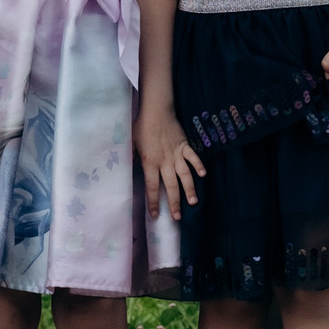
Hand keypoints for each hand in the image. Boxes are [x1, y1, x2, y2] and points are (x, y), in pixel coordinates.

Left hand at [138, 104, 204, 219]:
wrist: (156, 110)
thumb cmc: (141, 127)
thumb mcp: (131, 143)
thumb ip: (131, 158)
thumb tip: (125, 170)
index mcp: (150, 162)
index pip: (151, 187)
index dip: (153, 202)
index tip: (155, 215)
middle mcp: (165, 162)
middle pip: (170, 186)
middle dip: (174, 203)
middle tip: (177, 217)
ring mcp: (177, 154)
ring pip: (184, 175)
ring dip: (189, 190)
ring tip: (193, 202)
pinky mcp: (185, 146)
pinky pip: (193, 158)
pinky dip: (199, 166)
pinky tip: (203, 175)